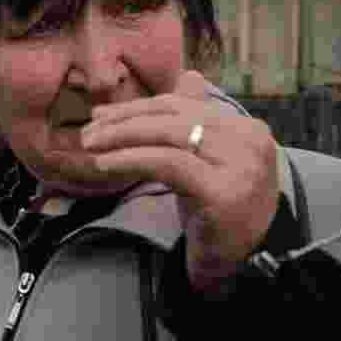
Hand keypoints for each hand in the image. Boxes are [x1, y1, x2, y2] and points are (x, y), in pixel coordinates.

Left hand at [79, 71, 279, 290]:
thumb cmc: (218, 213)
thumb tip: (187, 76)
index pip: (185, 106)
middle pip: (175, 117)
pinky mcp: (222, 191)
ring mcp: (241, 166)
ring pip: (169, 136)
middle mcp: (251, 142)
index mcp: (249, 130)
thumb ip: (195, 121)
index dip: (139, 108)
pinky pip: (167, 163)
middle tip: (89, 131)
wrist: (242, 264)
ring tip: (91, 145)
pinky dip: (132, 159)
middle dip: (126, 121)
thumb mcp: (206, 162)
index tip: (102, 116)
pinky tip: (106, 164)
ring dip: (122, 137)